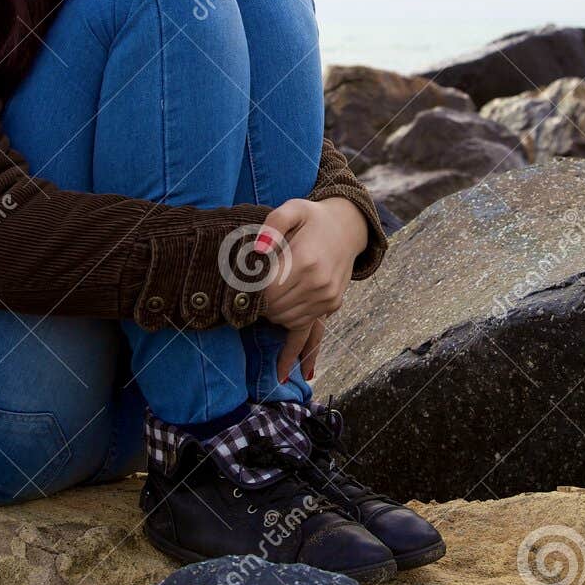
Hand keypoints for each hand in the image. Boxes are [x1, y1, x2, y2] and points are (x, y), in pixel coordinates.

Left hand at [256, 197, 366, 380]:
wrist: (348, 227)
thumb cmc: (312, 218)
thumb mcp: (292, 209)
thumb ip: (273, 226)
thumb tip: (259, 250)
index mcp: (306, 261)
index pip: (266, 291)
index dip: (248, 294)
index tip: (236, 290)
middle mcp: (319, 284)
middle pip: (274, 309)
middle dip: (257, 307)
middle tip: (244, 297)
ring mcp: (327, 299)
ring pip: (287, 321)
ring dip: (270, 319)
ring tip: (257, 312)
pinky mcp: (331, 307)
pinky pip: (311, 334)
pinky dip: (297, 355)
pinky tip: (284, 374)